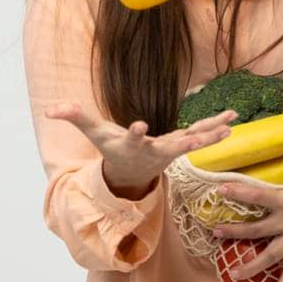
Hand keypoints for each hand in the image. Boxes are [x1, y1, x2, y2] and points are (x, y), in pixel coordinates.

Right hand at [44, 102, 236, 196]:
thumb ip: (74, 117)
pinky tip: (233, 120)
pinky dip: (216, 128)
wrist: (131, 172)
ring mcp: (172, 148)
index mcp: (133, 144)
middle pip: (172, 146)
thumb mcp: (94, 133)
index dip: (135, 132)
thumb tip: (49, 110)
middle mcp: (156, 149)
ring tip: (230, 125)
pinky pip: (202, 135)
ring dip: (211, 135)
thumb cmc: (112, 149)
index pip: (133, 138)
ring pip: (194, 141)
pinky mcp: (183, 144)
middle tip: (196, 141)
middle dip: (184, 143)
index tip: (139, 125)